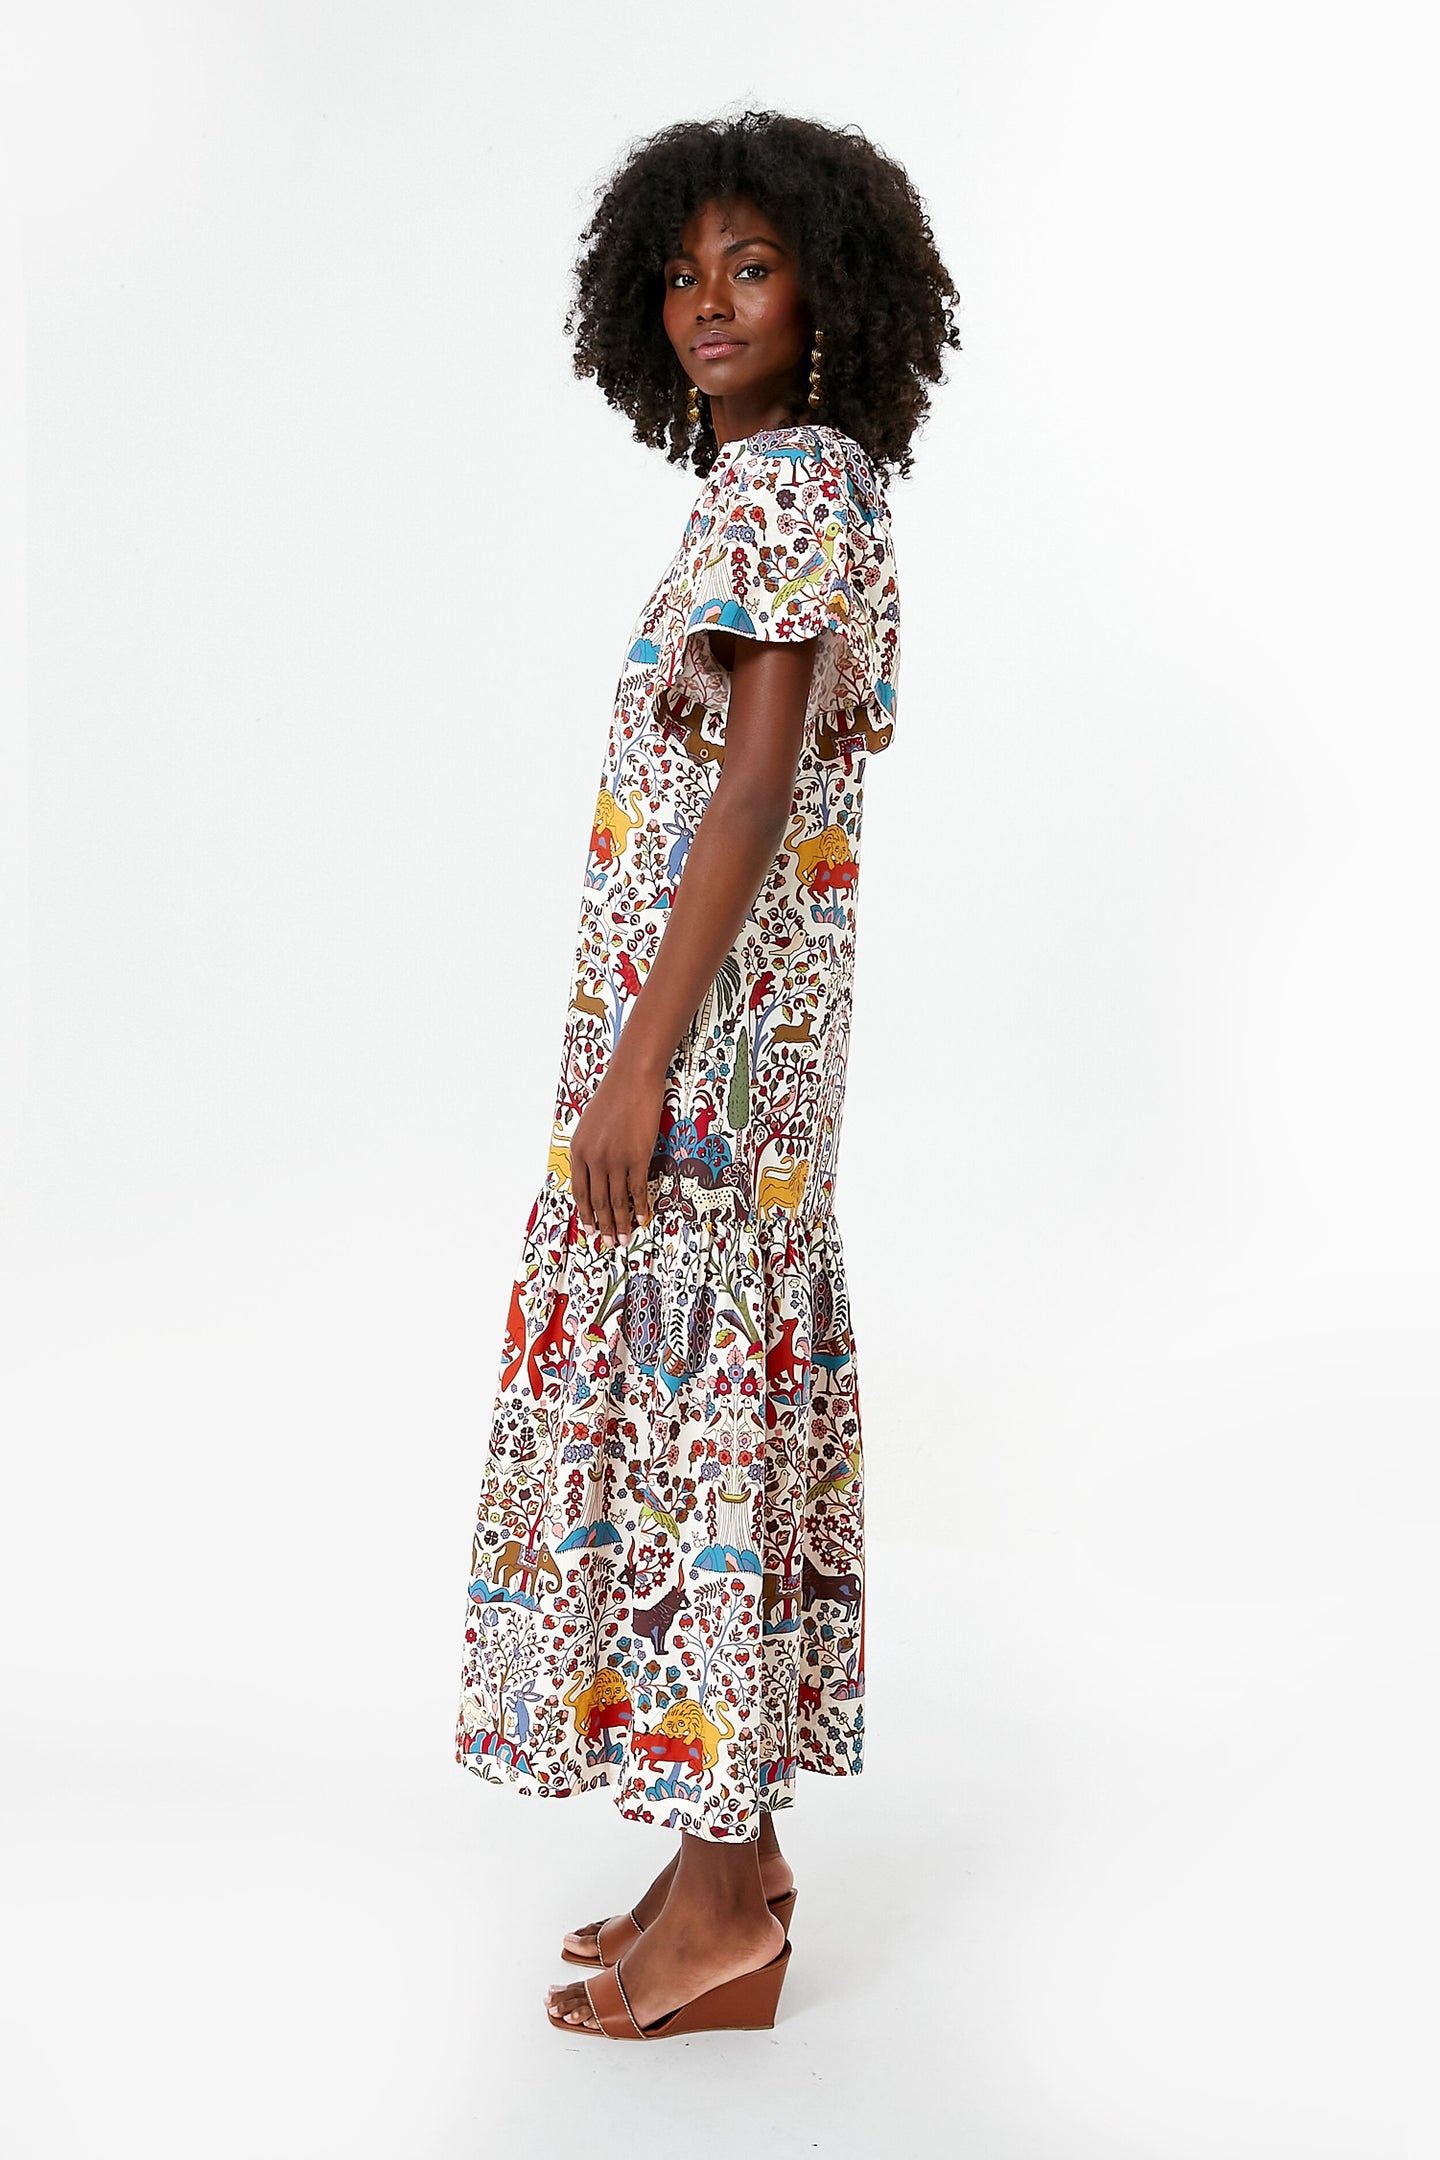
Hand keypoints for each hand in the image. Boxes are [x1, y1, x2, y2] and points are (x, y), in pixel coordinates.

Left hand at [569, 1052, 665, 1249]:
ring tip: (624, 1238)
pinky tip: (641, 1218)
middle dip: (604, 1225)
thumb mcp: (590, 1126)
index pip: (580, 1192)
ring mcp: (615, 1159)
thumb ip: (590, 1151)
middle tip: (609, 1242)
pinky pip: (637, 1189)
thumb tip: (595, 1174)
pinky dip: (639, 1207)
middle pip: (598, 1201)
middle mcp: (594, 1158)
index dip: (586, 1214)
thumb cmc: (613, 1097)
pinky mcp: (637, 1156)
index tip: (591, 1229)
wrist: (632, 1079)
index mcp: (578, 1151)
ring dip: (621, 1222)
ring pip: (617, 1200)